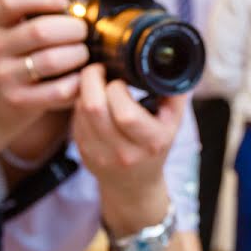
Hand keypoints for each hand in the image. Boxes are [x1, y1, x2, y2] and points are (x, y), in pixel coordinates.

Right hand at [0, 0, 87, 147]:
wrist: (2, 105)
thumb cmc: (23, 58)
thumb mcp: (24, 28)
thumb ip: (42, 3)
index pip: (13, 0)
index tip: (65, 4)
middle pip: (41, 31)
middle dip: (74, 30)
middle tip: (84, 34)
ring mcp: (4, 75)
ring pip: (52, 60)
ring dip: (78, 56)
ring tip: (84, 55)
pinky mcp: (19, 101)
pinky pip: (59, 90)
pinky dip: (78, 83)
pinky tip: (82, 78)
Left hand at [72, 63, 186, 235]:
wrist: (134, 186)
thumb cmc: (155, 148)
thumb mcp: (173, 124)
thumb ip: (175, 95)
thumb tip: (172, 63)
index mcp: (151, 142)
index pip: (126, 114)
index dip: (117, 89)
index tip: (120, 78)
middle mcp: (124, 152)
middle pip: (95, 109)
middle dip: (92, 80)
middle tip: (97, 68)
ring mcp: (100, 155)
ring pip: (81, 113)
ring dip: (83, 91)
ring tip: (94, 82)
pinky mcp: (83, 153)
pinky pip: (75, 121)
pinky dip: (78, 105)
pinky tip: (89, 99)